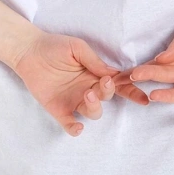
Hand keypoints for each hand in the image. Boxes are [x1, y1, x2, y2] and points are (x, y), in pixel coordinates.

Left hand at [13, 31, 149, 135]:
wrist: (29, 51)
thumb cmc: (55, 46)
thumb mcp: (78, 48)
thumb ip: (94, 61)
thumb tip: (113, 73)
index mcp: (95, 74)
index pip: (118, 84)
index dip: (132, 91)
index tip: (144, 96)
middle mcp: (88, 89)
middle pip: (108, 98)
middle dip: (109, 93)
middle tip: (103, 83)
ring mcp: (73, 100)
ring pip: (93, 112)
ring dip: (94, 107)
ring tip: (87, 95)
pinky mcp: (58, 109)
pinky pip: (69, 123)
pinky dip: (75, 128)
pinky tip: (77, 126)